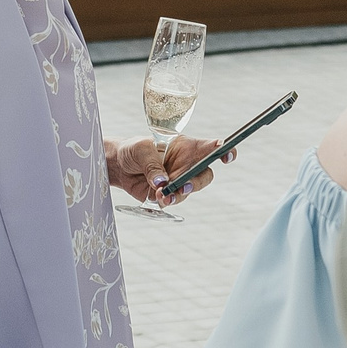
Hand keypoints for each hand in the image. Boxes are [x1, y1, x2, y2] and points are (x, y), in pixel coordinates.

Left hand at [107, 134, 233, 206]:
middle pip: (204, 174)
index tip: (228, 155)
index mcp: (186, 146)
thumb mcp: (141, 150)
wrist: (118, 167)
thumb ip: (153, 165)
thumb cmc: (133, 150)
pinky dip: (168, 201)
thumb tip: (162, 182)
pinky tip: (158, 198)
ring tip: (164, 195)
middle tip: (184, 186)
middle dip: (197, 182)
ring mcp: (179, 180)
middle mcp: (187, 164)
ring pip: (190, 190)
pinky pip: (175, 200)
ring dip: (179, 194)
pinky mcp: (169, 194)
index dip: (223, 150)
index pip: (211, 147)